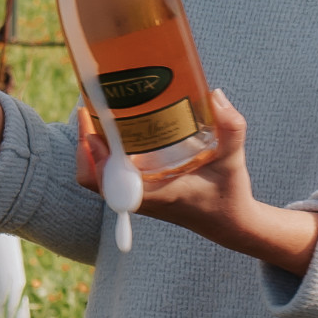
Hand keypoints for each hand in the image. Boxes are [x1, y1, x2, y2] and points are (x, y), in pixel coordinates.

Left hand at [76, 89, 317, 275]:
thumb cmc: (229, 195)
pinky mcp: (141, 192)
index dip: (95, 158)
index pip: (109, 184)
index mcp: (155, 195)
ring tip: (97, 113)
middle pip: (93, 177)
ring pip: (99, 176)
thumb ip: (231, 129)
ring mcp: (138, 197)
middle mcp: (140, 198)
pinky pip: (110, 175)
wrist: (230, 223)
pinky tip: (116, 129)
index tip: (94, 129)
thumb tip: (214, 95)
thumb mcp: (233, 161)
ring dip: (93, 148)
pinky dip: (105, 155)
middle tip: (89, 108)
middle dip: (85, 144)